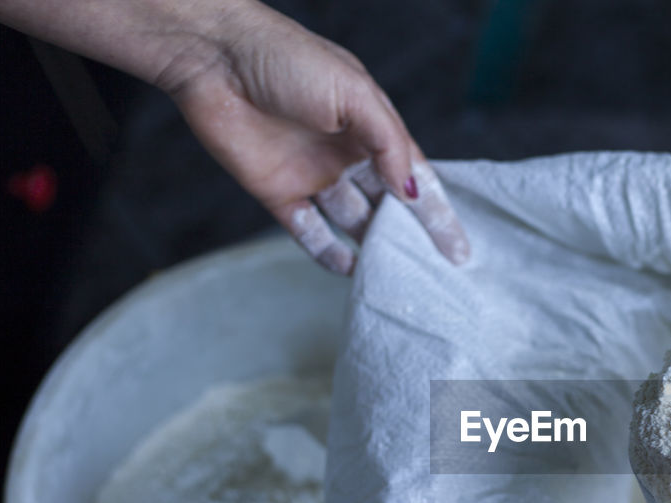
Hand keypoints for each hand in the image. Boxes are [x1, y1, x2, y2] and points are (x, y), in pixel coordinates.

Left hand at [156, 4, 468, 272]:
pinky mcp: (276, 192)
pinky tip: (347, 269)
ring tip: (393, 276)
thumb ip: (388, 144)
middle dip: (410, 236)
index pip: (414, 176)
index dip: (436, 212)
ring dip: (371, 248)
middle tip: (433, 272)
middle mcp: (345, 154)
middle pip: (387, 205)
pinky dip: (327, 252)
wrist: (213, 58)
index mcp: (370, 127)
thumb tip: (413, 191)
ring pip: (351, 221)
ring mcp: (312, 174)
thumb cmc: (286, 58)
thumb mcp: (354, 94)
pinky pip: (308, 231)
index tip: (457, 248)